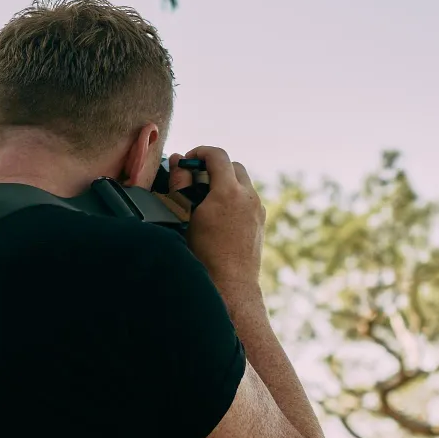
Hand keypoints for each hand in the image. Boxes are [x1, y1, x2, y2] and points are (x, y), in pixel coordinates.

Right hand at [168, 146, 263, 301]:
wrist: (230, 284)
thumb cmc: (204, 254)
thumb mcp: (185, 217)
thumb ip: (181, 185)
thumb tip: (177, 160)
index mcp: (228, 192)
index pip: (217, 155)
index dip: (199, 153)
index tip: (187, 161)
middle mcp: (248, 197)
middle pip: (233, 166)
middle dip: (214, 167)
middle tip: (195, 179)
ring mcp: (258, 209)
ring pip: (242, 182)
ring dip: (225, 183)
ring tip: (206, 199)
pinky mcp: (261, 221)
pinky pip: (248, 199)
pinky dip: (234, 198)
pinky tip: (219, 216)